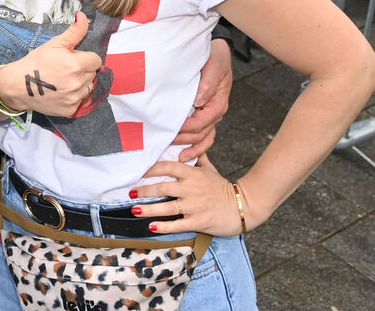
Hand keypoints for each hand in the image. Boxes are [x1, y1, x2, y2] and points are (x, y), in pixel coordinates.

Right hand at [0, 12, 102, 116]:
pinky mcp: (70, 109)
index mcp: (76, 64)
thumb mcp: (54, 44)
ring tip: (63, 80)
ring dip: (80, 83)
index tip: (74, 58)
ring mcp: (74, 98)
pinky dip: (73, 96)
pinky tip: (60, 91)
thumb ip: (74, 31)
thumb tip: (84, 16)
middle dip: (82, 69)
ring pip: (88, 87)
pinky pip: (80, 100)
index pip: (96, 60)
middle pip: (92, 73)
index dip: (85, 57)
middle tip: (65, 68)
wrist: (18, 85)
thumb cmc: (36, 62)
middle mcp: (78, 83)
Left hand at [132, 156, 253, 236]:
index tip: (139, 171)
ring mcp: (194, 206)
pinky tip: (152, 227)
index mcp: (193, 174)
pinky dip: (164, 226)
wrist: (244, 206)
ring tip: (134, 209)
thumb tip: (191, 147)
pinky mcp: (199, 221)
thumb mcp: (211, 170)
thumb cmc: (224, 188)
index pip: (168, 167)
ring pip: (167, 207)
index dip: (151, 169)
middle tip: (130, 192)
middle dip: (144, 189)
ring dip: (148, 209)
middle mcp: (191, 189)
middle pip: (163, 187)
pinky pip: (178, 224)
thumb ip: (198, 159)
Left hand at [175, 38, 231, 160]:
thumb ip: (207, 84)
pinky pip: (203, 136)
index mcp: (218, 103)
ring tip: (177, 157)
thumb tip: (198, 101)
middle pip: (201, 133)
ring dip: (190, 148)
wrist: (216, 53)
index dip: (187, 128)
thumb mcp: (214, 67)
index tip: (172, 129)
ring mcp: (211, 115)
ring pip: (203, 138)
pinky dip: (195, 147)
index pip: (202, 122)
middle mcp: (216, 112)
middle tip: (165, 142)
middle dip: (184, 139)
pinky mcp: (205, 115)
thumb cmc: (215, 58)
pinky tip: (184, 155)